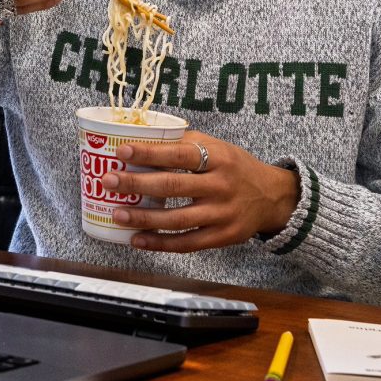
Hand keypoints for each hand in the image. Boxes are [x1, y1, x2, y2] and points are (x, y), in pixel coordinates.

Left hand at [102, 132, 299, 252]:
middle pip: (173, 186)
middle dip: (137, 184)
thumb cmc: (235, 167)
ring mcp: (222, 214)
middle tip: (108, 181)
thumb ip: (186, 143)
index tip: (122, 151)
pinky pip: (186, 243)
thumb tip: (145, 137)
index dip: (150, 152)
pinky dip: (159, 243)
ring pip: (177, 219)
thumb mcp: (218, 147)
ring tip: (117, 213)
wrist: (272, 196)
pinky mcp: (222, 237)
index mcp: (219, 157)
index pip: (180, 153)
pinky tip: (137, 240)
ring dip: (143, 217)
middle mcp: (221, 186)